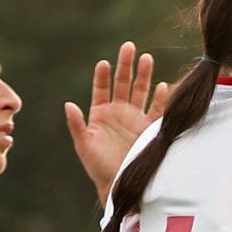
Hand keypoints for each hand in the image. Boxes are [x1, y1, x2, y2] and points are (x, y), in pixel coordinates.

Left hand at [66, 42, 169, 198]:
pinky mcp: (149, 129)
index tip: (104, 63)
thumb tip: (68, 105)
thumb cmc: (98, 167)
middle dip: (126, 65)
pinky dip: (161, 98)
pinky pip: (157, 110)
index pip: (101, 88)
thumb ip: (77, 125)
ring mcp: (135, 119)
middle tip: (128, 47)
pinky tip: (163, 86)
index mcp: (100, 114)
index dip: (102, 76)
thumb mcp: (84, 146)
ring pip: (140, 91)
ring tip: (146, 58)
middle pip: (123, 83)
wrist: (119, 184)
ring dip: (143, 75)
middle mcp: (119, 112)